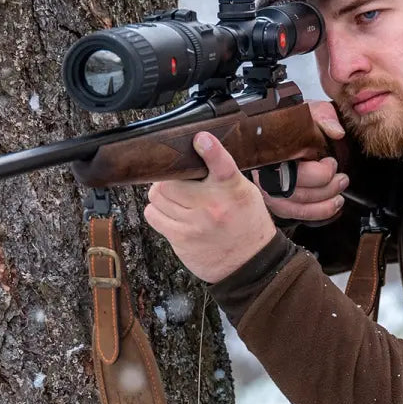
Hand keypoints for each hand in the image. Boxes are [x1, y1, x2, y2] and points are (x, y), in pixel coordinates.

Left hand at [143, 132, 277, 283]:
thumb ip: (223, 173)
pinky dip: (157, 211)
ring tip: (173, 199)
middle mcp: (213, 206)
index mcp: (233, 190)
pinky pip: (153, 215)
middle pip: (170, 180)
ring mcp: (194, 224)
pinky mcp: (181, 239)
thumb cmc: (246, 224)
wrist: (249, 263)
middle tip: (176, 183)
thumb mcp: (245, 193)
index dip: (210, 150)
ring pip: (157, 196)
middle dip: (169, 179)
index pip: (221, 165)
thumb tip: (198, 150)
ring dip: (161, 195)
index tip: (201, 139)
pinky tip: (169, 213)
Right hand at [258, 101, 348, 223]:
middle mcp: (265, 172)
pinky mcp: (274, 201)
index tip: (332, 163)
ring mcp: (267, 189)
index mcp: (272, 150)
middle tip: (343, 180)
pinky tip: (329, 208)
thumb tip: (337, 132)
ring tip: (339, 198)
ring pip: (293, 208)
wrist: (283, 131)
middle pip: (295, 193)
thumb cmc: (294, 123)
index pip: (295, 170)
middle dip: (325, 189)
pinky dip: (314, 215)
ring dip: (322, 207)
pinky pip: (292, 215)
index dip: (320, 172)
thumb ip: (324, 117)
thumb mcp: (310, 111)